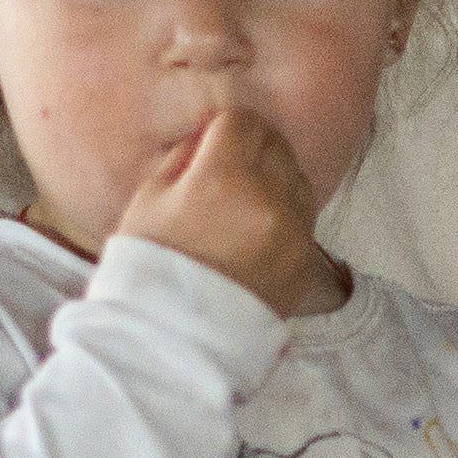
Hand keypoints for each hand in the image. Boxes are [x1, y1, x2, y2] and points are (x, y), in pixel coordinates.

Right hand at [115, 106, 329, 313]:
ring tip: (245, 198)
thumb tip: (210, 135)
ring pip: (297, 176)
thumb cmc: (153, 264)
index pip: (243, 122)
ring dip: (275, 176)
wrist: (177, 336)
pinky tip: (258, 227)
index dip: (225, 127)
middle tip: (230, 165)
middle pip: (276, 144)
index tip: (213, 141)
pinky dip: (286, 212)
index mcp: (223, 178)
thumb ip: (185, 157)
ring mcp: (294, 231)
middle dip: (253, 146)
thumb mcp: (150, 198)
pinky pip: (305, 216)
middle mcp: (268, 199)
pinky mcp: (307, 259)